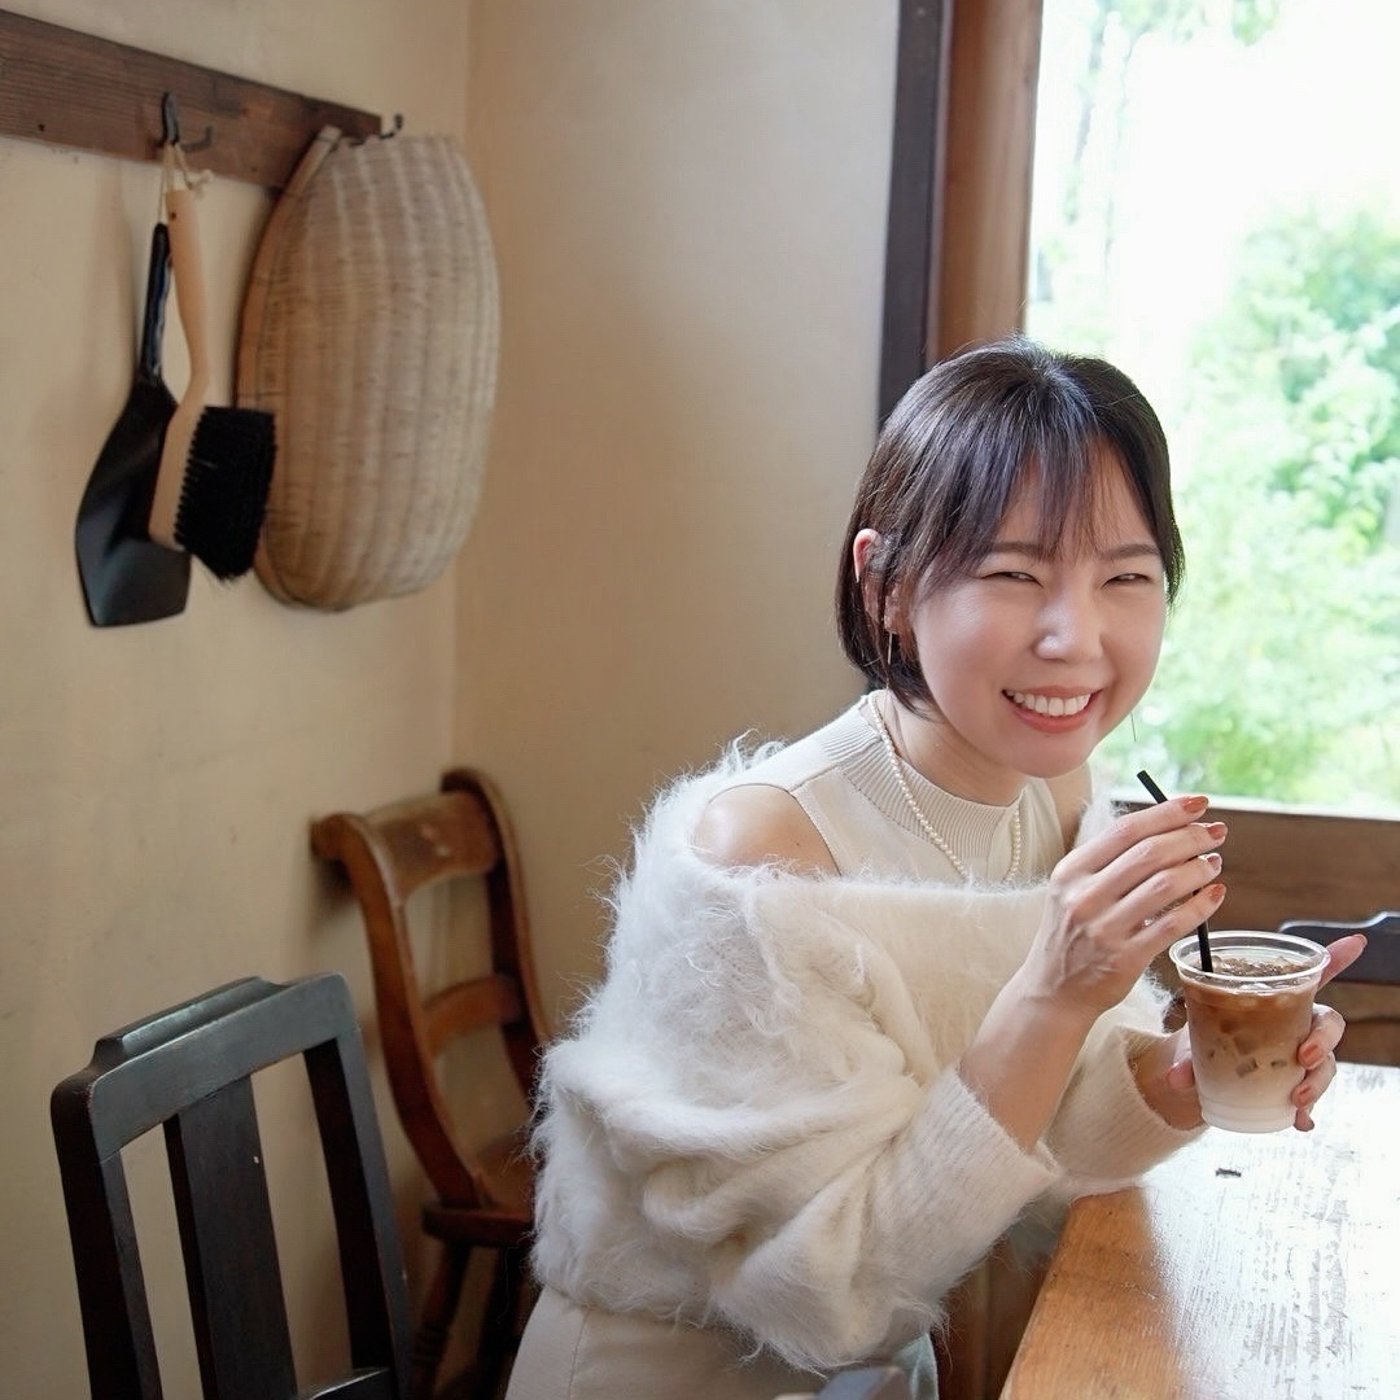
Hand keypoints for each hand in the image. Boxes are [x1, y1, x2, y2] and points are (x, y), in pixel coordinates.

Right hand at [1021, 795, 1227, 1020]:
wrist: (1054, 990)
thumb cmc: (1072, 934)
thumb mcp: (1073, 890)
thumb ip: (1109, 861)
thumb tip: (1165, 828)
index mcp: (1071, 871)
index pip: (1125, 830)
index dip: (1166, 812)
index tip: (1197, 804)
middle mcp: (1084, 896)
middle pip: (1148, 853)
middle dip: (1190, 837)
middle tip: (1216, 832)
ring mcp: (1104, 928)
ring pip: (1165, 886)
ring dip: (1198, 868)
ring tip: (1214, 862)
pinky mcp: (1125, 958)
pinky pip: (1173, 925)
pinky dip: (1201, 906)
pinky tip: (1214, 894)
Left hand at [1148, 933, 1368, 1131]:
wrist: (1200, 1072)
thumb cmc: (1208, 1038)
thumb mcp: (1194, 1038)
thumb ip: (1187, 1055)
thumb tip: (1174, 1077)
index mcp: (1276, 1001)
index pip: (1311, 977)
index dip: (1335, 959)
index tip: (1355, 942)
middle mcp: (1295, 1026)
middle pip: (1328, 1023)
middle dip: (1322, 1039)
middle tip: (1302, 1055)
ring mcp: (1299, 1056)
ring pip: (1325, 1063)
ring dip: (1316, 1081)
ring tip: (1297, 1098)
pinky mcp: (1294, 1085)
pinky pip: (1312, 1100)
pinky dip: (1307, 1113)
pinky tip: (1301, 1122)